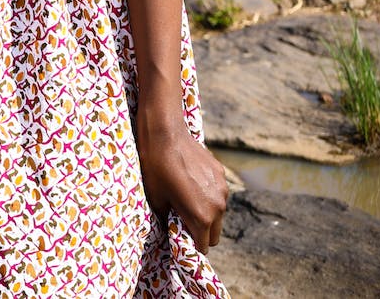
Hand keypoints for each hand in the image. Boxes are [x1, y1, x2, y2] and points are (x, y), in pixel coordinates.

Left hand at [137, 106, 228, 250]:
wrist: (165, 133)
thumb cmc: (155, 168)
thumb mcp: (156, 199)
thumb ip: (167, 219)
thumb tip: (170, 228)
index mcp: (202, 217)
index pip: (203, 246)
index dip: (190, 245)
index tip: (179, 238)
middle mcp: (218, 206)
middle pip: (214, 234)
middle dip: (200, 233)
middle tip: (181, 222)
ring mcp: (223, 190)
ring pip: (218, 214)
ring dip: (205, 213)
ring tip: (184, 200)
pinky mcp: (222, 175)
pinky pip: (217, 194)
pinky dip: (207, 195)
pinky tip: (190, 182)